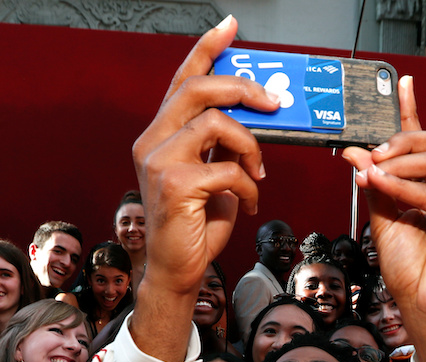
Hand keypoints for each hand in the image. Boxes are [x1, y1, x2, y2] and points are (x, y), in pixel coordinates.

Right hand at [132, 15, 276, 297]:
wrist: (178, 270)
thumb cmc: (196, 226)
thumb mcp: (214, 176)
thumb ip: (224, 147)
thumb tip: (258, 120)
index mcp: (161, 135)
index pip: (184, 81)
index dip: (207, 51)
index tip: (230, 28)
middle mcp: (153, 142)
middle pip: (199, 90)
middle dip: (243, 89)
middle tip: (273, 102)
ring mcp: (159, 162)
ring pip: (215, 124)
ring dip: (250, 145)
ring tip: (258, 170)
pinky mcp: (173, 185)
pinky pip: (226, 169)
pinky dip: (248, 185)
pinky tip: (249, 202)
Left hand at [342, 77, 425, 327]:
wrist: (421, 304)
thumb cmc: (408, 268)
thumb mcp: (382, 219)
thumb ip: (374, 185)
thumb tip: (355, 152)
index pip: (424, 140)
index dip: (412, 111)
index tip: (402, 83)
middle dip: (400, 140)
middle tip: (371, 153)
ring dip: (397, 164)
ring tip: (373, 174)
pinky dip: (404, 187)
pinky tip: (384, 187)